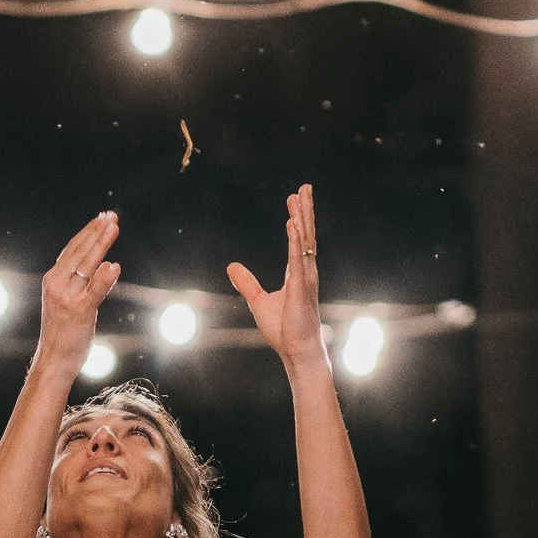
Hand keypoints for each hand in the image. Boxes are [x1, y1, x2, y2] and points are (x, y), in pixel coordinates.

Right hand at [39, 211, 121, 378]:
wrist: (53, 359)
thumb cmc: (62, 330)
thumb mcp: (65, 299)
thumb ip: (78, 280)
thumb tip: (100, 262)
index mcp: (52, 279)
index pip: (72, 249)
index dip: (88, 232)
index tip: (102, 218)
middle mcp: (56, 284)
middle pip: (80, 252)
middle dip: (96, 233)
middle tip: (111, 217)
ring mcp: (67, 298)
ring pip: (87, 265)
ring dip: (100, 245)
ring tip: (113, 228)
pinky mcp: (79, 312)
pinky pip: (94, 291)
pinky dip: (104, 278)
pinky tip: (114, 266)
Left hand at [226, 183, 324, 367]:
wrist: (297, 350)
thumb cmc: (283, 329)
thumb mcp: (258, 300)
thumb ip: (246, 282)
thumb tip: (231, 266)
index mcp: (297, 273)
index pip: (298, 239)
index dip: (296, 219)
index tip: (294, 200)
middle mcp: (305, 271)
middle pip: (305, 234)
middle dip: (305, 210)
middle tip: (305, 187)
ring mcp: (306, 278)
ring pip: (305, 241)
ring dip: (303, 218)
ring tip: (301, 196)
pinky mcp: (301, 288)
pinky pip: (299, 260)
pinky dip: (296, 242)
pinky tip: (293, 225)